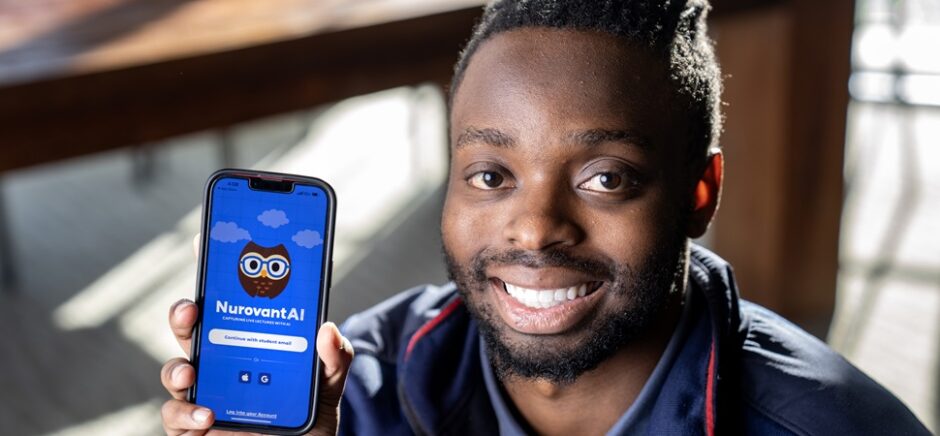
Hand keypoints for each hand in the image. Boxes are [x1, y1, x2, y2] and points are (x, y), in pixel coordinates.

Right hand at [160, 235, 353, 435]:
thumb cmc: (308, 419)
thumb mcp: (328, 384)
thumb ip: (334, 358)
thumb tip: (327, 330)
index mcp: (246, 341)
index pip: (225, 302)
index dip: (213, 271)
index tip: (206, 242)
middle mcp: (220, 363)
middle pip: (191, 329)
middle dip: (184, 312)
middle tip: (193, 307)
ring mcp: (204, 394)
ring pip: (176, 372)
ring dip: (177, 368)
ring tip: (192, 372)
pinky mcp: (195, 427)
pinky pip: (176, 417)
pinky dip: (185, 414)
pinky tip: (206, 413)